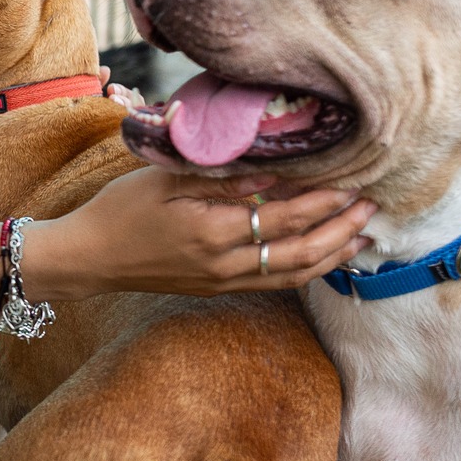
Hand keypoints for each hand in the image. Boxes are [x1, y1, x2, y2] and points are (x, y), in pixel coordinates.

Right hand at [26, 169, 375, 298]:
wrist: (88, 258)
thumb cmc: (120, 210)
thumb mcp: (167, 180)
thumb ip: (223, 177)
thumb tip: (274, 171)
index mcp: (213, 232)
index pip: (285, 217)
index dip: (324, 201)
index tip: (353, 183)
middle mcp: (225, 264)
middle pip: (301, 253)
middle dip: (341, 230)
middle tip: (372, 208)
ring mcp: (223, 281)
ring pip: (293, 275)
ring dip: (332, 255)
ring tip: (362, 236)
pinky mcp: (218, 288)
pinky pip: (275, 284)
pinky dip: (307, 270)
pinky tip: (323, 256)